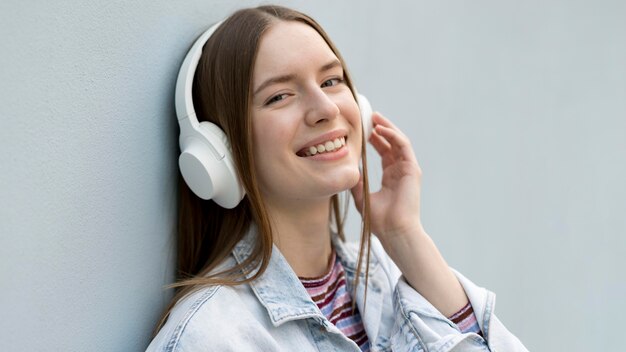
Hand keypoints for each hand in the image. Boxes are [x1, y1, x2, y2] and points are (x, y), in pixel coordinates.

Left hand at [351, 112, 424, 244]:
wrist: (394, 231)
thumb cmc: (380, 220)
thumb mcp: (362, 196)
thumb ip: (356, 182)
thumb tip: (347, 169)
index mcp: (390, 176)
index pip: (383, 152)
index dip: (373, 139)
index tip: (361, 129)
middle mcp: (400, 170)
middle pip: (391, 143)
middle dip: (380, 129)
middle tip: (368, 117)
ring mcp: (407, 169)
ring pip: (398, 141)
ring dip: (387, 128)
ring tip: (375, 118)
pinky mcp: (412, 169)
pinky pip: (403, 146)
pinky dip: (393, 135)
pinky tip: (381, 129)